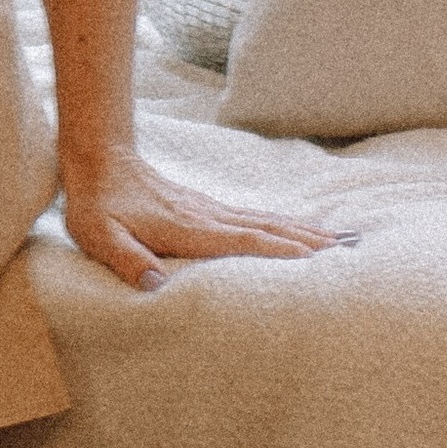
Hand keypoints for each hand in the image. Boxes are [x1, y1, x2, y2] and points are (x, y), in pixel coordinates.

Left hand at [58, 145, 346, 292]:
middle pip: (266, 227)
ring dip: (301, 230)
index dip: (278, 250)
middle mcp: (207, 216)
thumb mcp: (101, 238)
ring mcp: (209, 209)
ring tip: (338, 237)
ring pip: (264, 220)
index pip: (242, 240)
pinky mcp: (205, 206)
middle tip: (349, 247)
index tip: (315, 259)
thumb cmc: (97, 207)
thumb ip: (127, 260)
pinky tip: (292, 228)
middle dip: (307, 240)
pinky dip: (281, 222)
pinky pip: (252, 216)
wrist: (99, 162)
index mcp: (188, 229)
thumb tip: (157, 285)